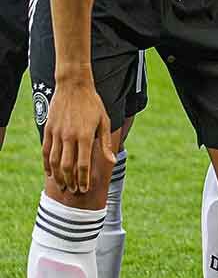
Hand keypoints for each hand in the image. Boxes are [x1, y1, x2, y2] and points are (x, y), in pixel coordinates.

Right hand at [41, 75, 113, 193]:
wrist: (74, 86)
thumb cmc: (93, 104)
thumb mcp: (104, 121)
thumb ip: (105, 143)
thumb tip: (112, 161)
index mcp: (85, 135)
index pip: (83, 164)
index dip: (83, 179)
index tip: (84, 189)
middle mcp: (70, 136)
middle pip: (67, 166)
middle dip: (71, 181)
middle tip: (73, 191)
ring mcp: (57, 133)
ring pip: (54, 161)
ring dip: (58, 176)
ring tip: (62, 185)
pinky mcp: (48, 130)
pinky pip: (45, 151)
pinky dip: (46, 164)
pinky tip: (50, 172)